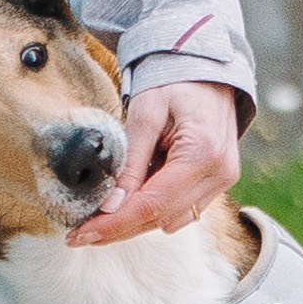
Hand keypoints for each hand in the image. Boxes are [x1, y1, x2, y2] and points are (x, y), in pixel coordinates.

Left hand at [69, 82, 241, 246]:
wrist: (207, 68)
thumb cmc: (174, 81)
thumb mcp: (145, 113)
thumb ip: (130, 161)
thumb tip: (110, 206)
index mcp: (202, 154)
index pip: (152, 204)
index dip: (114, 224)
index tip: (80, 235)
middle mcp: (219, 174)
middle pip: (161, 219)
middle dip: (119, 228)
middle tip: (80, 233)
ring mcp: (222, 180)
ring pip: (171, 220)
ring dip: (136, 219)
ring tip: (104, 208)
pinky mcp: (218, 182)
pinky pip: (181, 209)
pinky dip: (154, 207)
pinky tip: (132, 194)